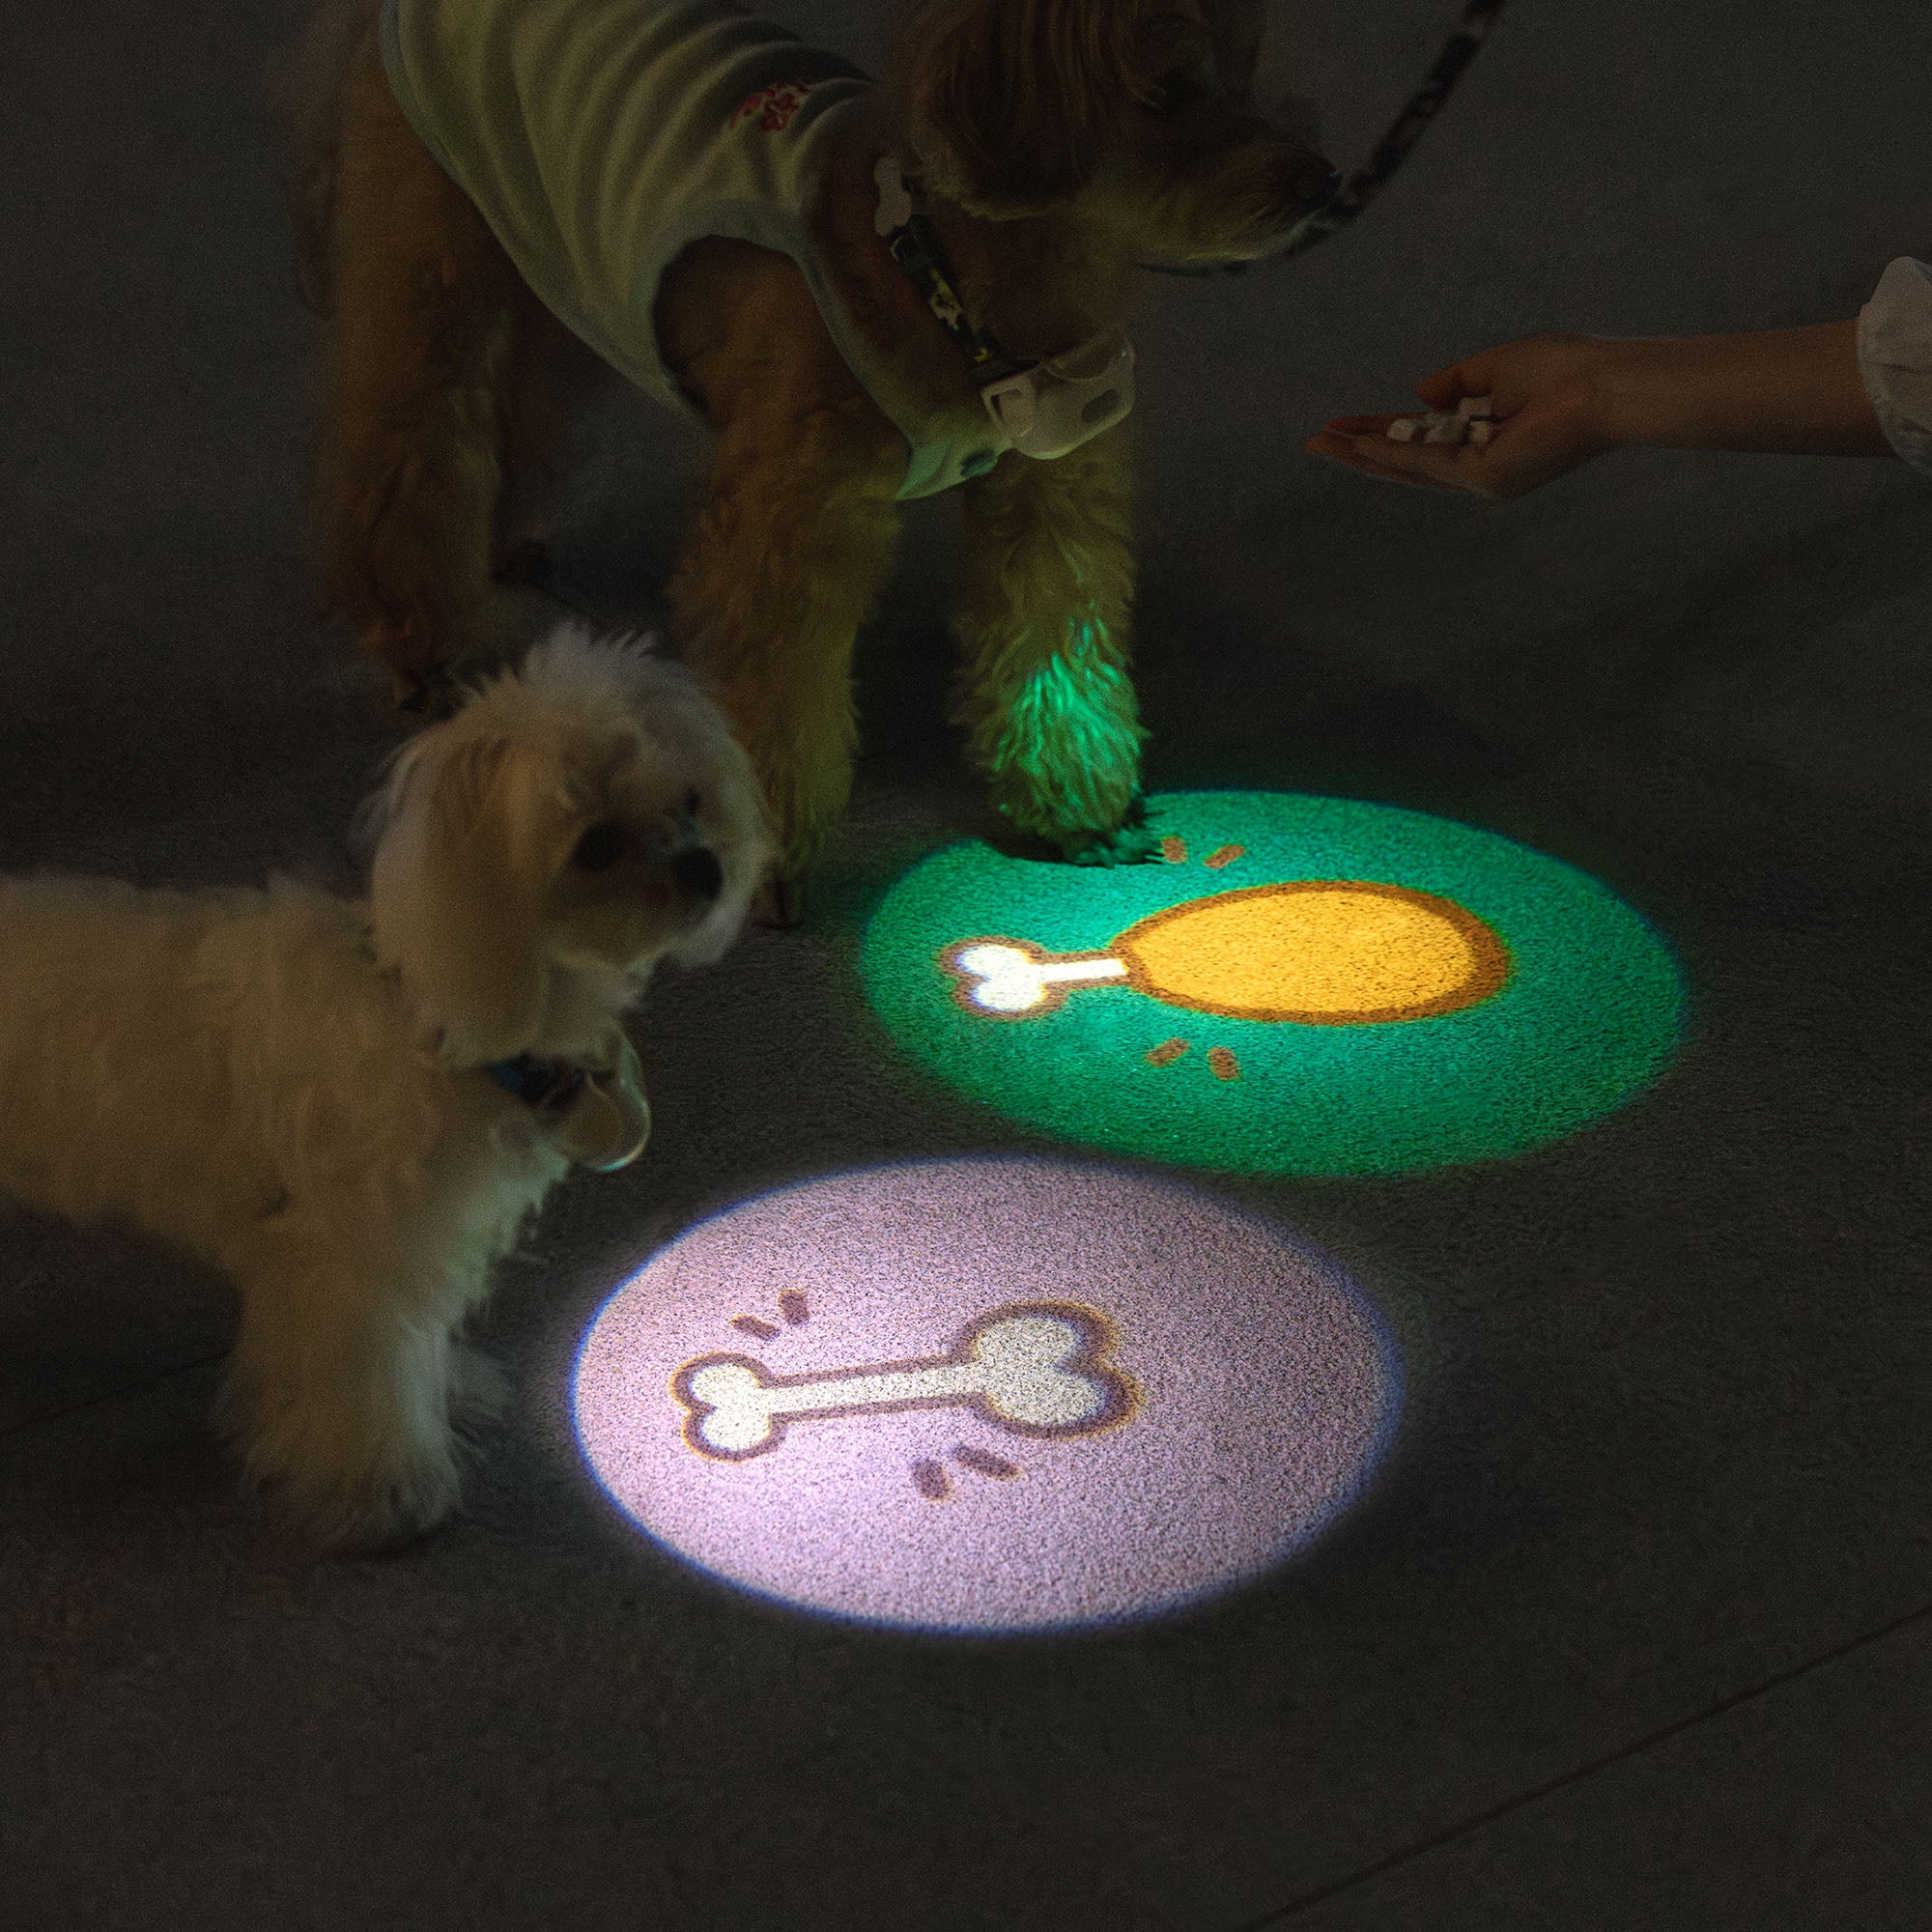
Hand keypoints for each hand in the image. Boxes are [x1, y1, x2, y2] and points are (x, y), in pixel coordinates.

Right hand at [1305, 333, 1623, 497]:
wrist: (1611, 384)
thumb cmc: (1569, 370)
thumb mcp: (1497, 367)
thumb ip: (1457, 382)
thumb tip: (1416, 395)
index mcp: (1485, 442)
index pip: (1421, 441)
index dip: (1379, 431)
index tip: (1342, 424)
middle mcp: (1482, 470)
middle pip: (1406, 463)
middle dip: (1359, 451)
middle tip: (1315, 441)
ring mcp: (1484, 479)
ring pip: (1410, 468)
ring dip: (1364, 456)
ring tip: (1324, 443)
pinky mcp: (1489, 478)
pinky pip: (1430, 464)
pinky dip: (1393, 454)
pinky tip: (1361, 445)